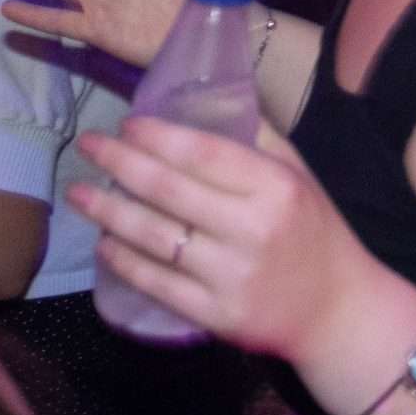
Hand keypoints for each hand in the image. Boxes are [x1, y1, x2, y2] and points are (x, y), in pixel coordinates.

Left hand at [68, 114, 372, 361]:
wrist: (337, 309)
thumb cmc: (316, 233)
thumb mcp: (300, 178)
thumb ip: (258, 141)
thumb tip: (209, 100)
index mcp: (276, 187)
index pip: (203, 153)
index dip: (157, 136)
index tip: (127, 124)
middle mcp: (252, 228)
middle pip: (168, 190)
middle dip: (119, 162)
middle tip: (88, 144)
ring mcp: (231, 274)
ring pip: (152, 237)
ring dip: (107, 211)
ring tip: (78, 192)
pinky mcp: (215, 314)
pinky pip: (155, 282)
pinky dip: (123, 260)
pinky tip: (104, 243)